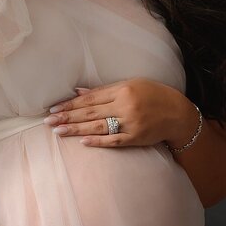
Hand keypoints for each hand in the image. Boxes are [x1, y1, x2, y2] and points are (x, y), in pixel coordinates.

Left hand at [42, 77, 198, 148]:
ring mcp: (131, 124)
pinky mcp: (136, 138)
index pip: (90, 99)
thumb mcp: (131, 85)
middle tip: (48, 122)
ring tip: (58, 132)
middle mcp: (125, 106)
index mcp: (123, 90)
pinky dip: (97, 141)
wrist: (178, 114)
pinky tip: (82, 141)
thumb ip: (105, 90)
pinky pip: (113, 141)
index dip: (71, 104)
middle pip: (90, 113)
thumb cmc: (153, 95)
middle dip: (67, 117)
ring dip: (76, 129)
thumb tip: (79, 92)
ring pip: (98, 127)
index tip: (54, 109)